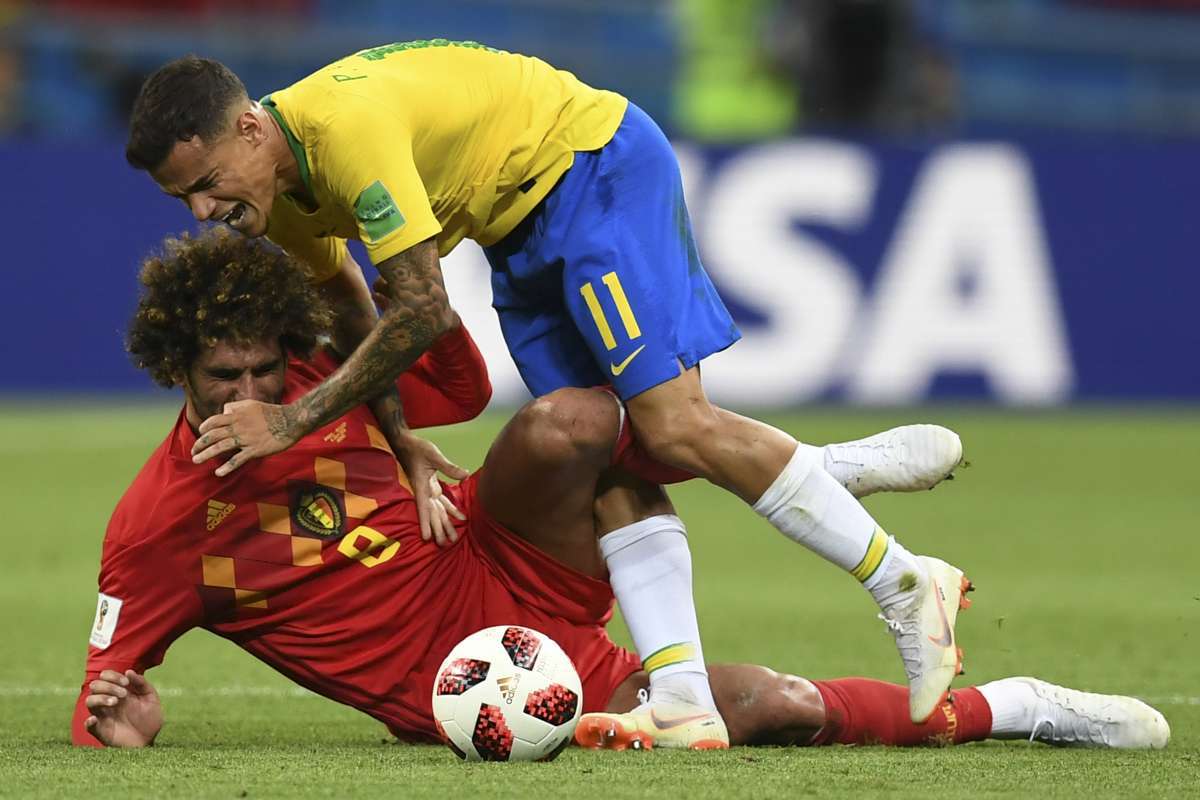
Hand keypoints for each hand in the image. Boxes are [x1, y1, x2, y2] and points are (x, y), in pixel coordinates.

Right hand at [84, 670, 161, 746]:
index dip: (112, 676)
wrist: (149, 740)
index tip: (125, 682)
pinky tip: (95, 719)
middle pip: (95, 686)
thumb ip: (142, 684)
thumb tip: (128, 671)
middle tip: (124, 694)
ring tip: (115, 702)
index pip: (106, 677)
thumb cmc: (150, 719)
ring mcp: (103, 716)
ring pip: (89, 701)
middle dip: (108, 686)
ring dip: (100, 698)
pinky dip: (89, 721)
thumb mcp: (151, 699)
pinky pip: (88, 726)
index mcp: (119, 692)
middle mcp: (108, 702)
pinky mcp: (101, 731)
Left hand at [193, 400, 301, 475]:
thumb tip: (224, 409)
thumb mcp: (252, 403)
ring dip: (206, 454)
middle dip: (200, 444)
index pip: (213, 421)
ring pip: (221, 447)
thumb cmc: (272, 412)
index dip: (204, 428)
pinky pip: (237, 460)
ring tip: (197, 460)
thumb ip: (236, 406)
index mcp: (237, 415)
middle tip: (193, 451)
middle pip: (213, 436)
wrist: (291, 421)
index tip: (200, 434)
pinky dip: (227, 467)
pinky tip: (218, 472)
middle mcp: (238, 427)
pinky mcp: (255, 450)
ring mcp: (246, 439)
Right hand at [393, 431, 467, 545]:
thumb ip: (449, 467)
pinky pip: (442, 502)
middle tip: (445, 544)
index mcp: (421, 486)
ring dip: (444, 524)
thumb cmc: (417, 448)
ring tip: (452, 539)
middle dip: (438, 529)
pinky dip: (450, 510)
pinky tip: (460, 518)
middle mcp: (424, 492)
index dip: (425, 523)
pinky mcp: (431, 487)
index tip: (426, 537)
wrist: (406, 443)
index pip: (423, 508)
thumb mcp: (433, 455)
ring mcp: (428, 491)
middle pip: (432, 515)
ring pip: (437, 511)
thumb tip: (465, 476)